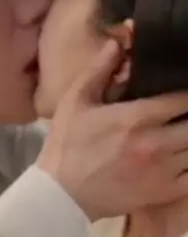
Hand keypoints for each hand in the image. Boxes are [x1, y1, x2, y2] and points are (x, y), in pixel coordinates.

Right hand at [37, 39, 187, 220]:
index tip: (184, 88)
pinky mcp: (164, 192)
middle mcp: (157, 142)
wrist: (62, 194)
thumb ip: (98, 69)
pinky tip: (185, 156)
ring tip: (184, 131)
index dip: (187, 92)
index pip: (183, 99)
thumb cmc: (67, 143)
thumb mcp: (75, 100)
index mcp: (137, 117)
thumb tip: (117, 42)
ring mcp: (164, 170)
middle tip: (184, 111)